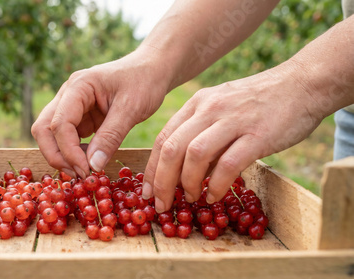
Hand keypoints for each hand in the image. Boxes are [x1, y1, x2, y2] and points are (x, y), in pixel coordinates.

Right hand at [31, 47, 172, 177]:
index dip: (68, 151)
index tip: (86, 170)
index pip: (59, 123)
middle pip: (43, 129)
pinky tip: (90, 161)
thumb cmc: (144, 82)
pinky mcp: (80, 117)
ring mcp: (71, 106)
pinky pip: (66, 137)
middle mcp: (68, 94)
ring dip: (62, 155)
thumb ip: (111, 137)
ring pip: (50, 134)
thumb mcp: (132, 108)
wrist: (152, 70)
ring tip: (85, 171)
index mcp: (78, 86)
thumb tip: (93, 166)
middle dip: (56, 155)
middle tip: (79, 174)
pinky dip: (72, 152)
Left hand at [141, 61, 323, 211]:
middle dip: (161, 182)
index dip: (151, 169)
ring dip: (187, 183)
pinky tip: (213, 195)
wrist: (301, 84)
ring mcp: (232, 121)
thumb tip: (183, 171)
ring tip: (190, 199)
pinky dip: (216, 184)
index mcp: (197, 104)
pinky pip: (228, 164)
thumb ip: (202, 133)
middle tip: (161, 204)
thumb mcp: (221, 108)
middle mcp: (209, 109)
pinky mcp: (257, 135)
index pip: (163, 138)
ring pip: (194, 155)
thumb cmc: (258, 102)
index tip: (147, 192)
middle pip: (172, 148)